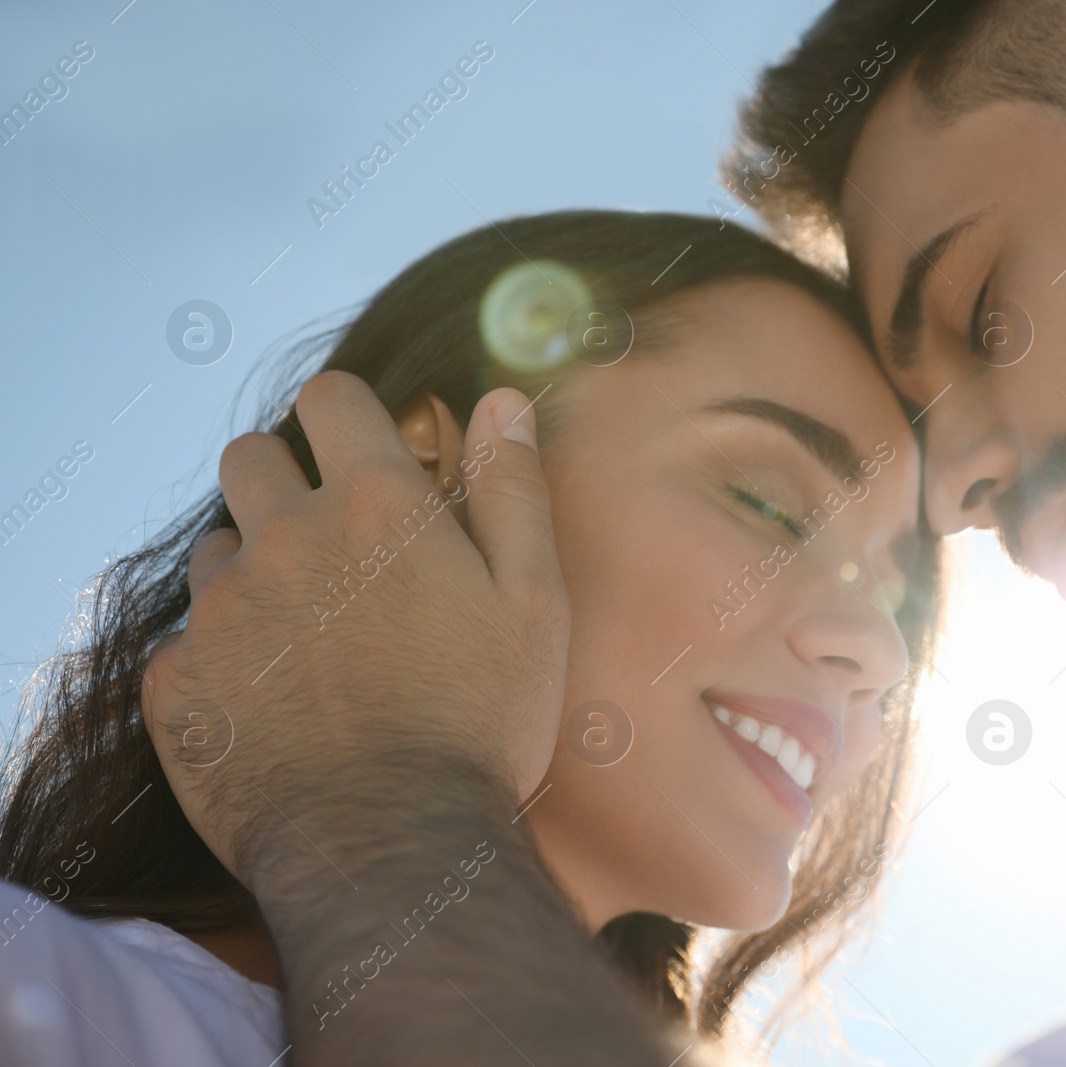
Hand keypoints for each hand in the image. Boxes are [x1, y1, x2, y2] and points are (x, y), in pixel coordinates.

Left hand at [141, 371, 566, 883]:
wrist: (391, 845)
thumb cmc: (480, 721)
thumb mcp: (533, 600)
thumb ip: (512, 490)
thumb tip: (502, 401)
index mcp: (378, 505)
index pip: (330, 397)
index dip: (349, 416)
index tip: (368, 455)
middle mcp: (286, 538)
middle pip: (250, 457)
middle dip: (285, 480)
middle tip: (334, 547)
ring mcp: (221, 610)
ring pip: (216, 550)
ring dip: (254, 570)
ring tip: (309, 639)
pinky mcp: (177, 679)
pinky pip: (187, 640)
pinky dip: (223, 656)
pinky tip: (275, 704)